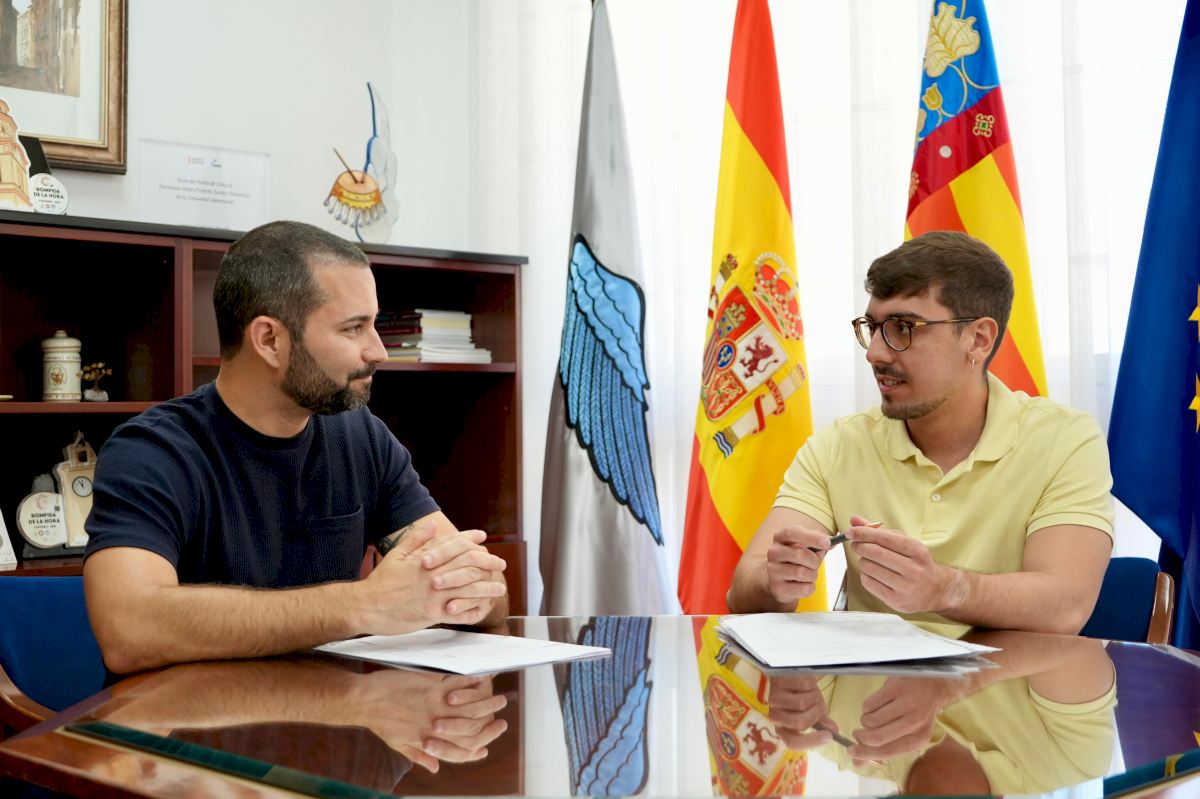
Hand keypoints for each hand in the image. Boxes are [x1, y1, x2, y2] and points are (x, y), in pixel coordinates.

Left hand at [350, 669, 507, 772]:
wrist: (363, 700)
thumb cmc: (378, 721)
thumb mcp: (398, 745)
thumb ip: (420, 757)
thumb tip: (436, 769)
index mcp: (428, 741)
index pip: (460, 752)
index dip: (477, 750)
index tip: (487, 747)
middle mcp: (435, 726)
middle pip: (472, 730)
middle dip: (490, 728)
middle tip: (502, 722)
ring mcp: (435, 705)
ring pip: (471, 708)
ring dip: (488, 704)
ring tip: (500, 699)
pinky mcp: (431, 686)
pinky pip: (459, 685)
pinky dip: (473, 683)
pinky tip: (482, 680)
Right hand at [361, 528, 506, 632]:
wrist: (364, 606)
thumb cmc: (379, 583)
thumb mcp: (396, 555)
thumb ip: (416, 540)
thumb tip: (432, 524)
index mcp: (424, 559)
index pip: (453, 544)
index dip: (470, 540)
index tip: (483, 539)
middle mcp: (432, 575)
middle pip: (467, 564)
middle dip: (487, 562)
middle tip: (499, 563)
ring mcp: (433, 595)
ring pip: (468, 588)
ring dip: (486, 587)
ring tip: (499, 587)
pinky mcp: (431, 614)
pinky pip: (458, 612)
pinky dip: (472, 610)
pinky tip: (482, 608)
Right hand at [766, 526, 830, 604]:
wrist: (781, 582)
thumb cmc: (797, 560)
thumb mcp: (806, 546)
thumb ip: (819, 540)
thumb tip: (832, 542)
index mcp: (780, 538)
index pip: (792, 532)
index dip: (811, 537)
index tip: (828, 542)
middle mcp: (773, 552)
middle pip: (799, 554)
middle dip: (815, 560)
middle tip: (816, 563)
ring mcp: (773, 571)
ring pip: (802, 573)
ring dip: (812, 575)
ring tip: (808, 574)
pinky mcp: (778, 588)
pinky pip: (804, 589)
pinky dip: (810, 587)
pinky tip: (803, 584)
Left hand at [766, 675, 835, 749]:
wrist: (792, 678)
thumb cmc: (803, 697)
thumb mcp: (814, 713)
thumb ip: (823, 724)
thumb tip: (834, 732)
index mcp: (783, 729)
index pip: (794, 743)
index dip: (812, 741)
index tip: (829, 736)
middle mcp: (775, 717)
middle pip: (800, 723)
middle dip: (815, 714)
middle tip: (818, 706)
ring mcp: (774, 699)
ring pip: (801, 704)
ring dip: (813, 697)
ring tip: (811, 692)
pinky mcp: (778, 682)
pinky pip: (801, 686)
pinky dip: (810, 684)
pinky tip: (806, 683)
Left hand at [846, 516, 962, 613]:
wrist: (937, 590)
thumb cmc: (917, 563)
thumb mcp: (905, 543)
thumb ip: (879, 531)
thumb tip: (854, 520)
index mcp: (917, 551)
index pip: (884, 538)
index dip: (863, 533)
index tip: (850, 532)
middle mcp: (913, 569)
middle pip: (874, 553)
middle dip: (860, 546)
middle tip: (856, 545)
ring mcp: (905, 586)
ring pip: (868, 568)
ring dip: (863, 562)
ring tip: (870, 561)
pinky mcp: (895, 600)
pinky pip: (868, 583)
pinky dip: (865, 576)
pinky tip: (873, 574)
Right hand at [848, 676, 962, 763]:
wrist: (932, 684)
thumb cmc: (917, 713)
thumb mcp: (907, 734)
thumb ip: (883, 749)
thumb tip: (857, 763)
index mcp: (919, 738)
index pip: (888, 751)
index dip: (866, 754)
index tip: (851, 752)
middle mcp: (914, 721)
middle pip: (877, 737)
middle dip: (861, 737)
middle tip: (856, 733)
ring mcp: (905, 703)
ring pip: (871, 720)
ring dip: (865, 720)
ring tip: (872, 716)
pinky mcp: (895, 687)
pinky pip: (870, 703)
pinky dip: (867, 706)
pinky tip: (877, 704)